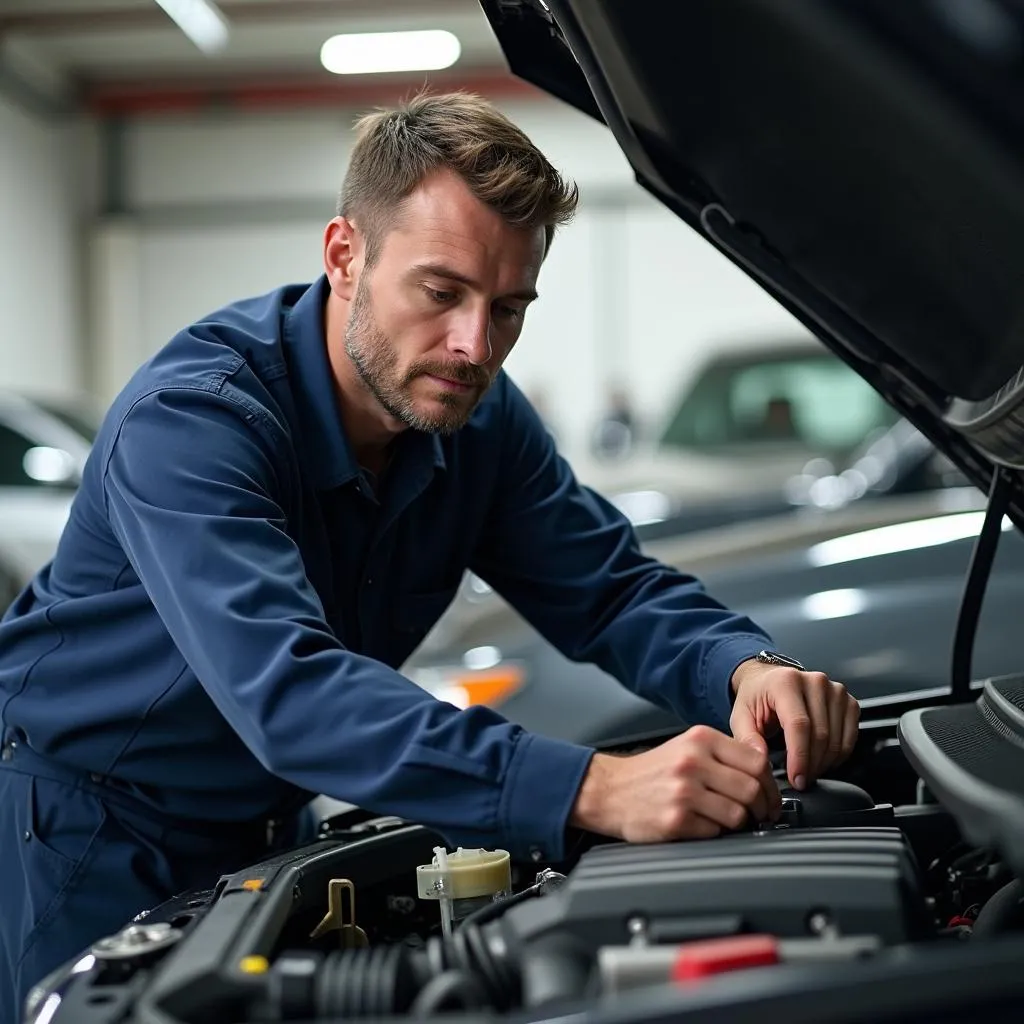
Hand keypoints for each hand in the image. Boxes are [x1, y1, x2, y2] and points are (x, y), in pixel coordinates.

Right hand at [569, 725, 781, 842]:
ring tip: (726, 819)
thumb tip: (764, 770)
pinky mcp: (676, 820)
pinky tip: (703, 825)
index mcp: (700, 739)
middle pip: (752, 789)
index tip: (770, 795)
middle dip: (761, 807)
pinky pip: (716, 832)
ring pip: (738, 814)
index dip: (770, 783)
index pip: (756, 760)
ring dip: (739, 822)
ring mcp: (684, 792)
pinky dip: (715, 833)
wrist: (609, 790)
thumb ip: (723, 754)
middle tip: (758, 814)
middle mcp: (692, 762)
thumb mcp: (686, 747)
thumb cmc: (650, 772)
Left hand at [729, 660, 859, 790]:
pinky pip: (850, 737)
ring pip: (837, 739)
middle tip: (799, 780)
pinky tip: (822, 759)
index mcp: (786, 682)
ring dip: (824, 763)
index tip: (796, 778)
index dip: (799, 756)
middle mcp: (814, 682)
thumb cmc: (757, 698)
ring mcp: (834, 691)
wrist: (770, 681)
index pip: (799, 724)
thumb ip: (747, 738)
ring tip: (807, 770)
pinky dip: (838, 755)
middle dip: (811, 765)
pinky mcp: (848, 701)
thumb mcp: (741, 716)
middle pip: (820, 734)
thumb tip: (761, 759)